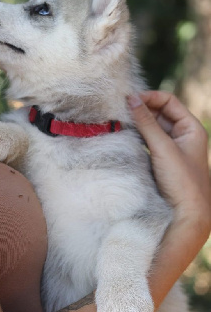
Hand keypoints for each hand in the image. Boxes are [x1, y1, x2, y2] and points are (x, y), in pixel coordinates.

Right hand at [128, 91, 209, 223]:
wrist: (186, 214)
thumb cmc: (182, 181)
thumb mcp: (163, 147)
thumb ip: (146, 122)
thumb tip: (131, 99)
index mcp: (191, 128)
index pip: (169, 101)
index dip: (150, 97)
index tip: (130, 99)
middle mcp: (183, 135)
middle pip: (159, 113)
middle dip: (141, 109)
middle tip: (121, 109)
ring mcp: (171, 147)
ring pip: (152, 127)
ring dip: (138, 122)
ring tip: (120, 120)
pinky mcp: (161, 159)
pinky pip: (148, 140)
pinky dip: (137, 135)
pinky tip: (125, 134)